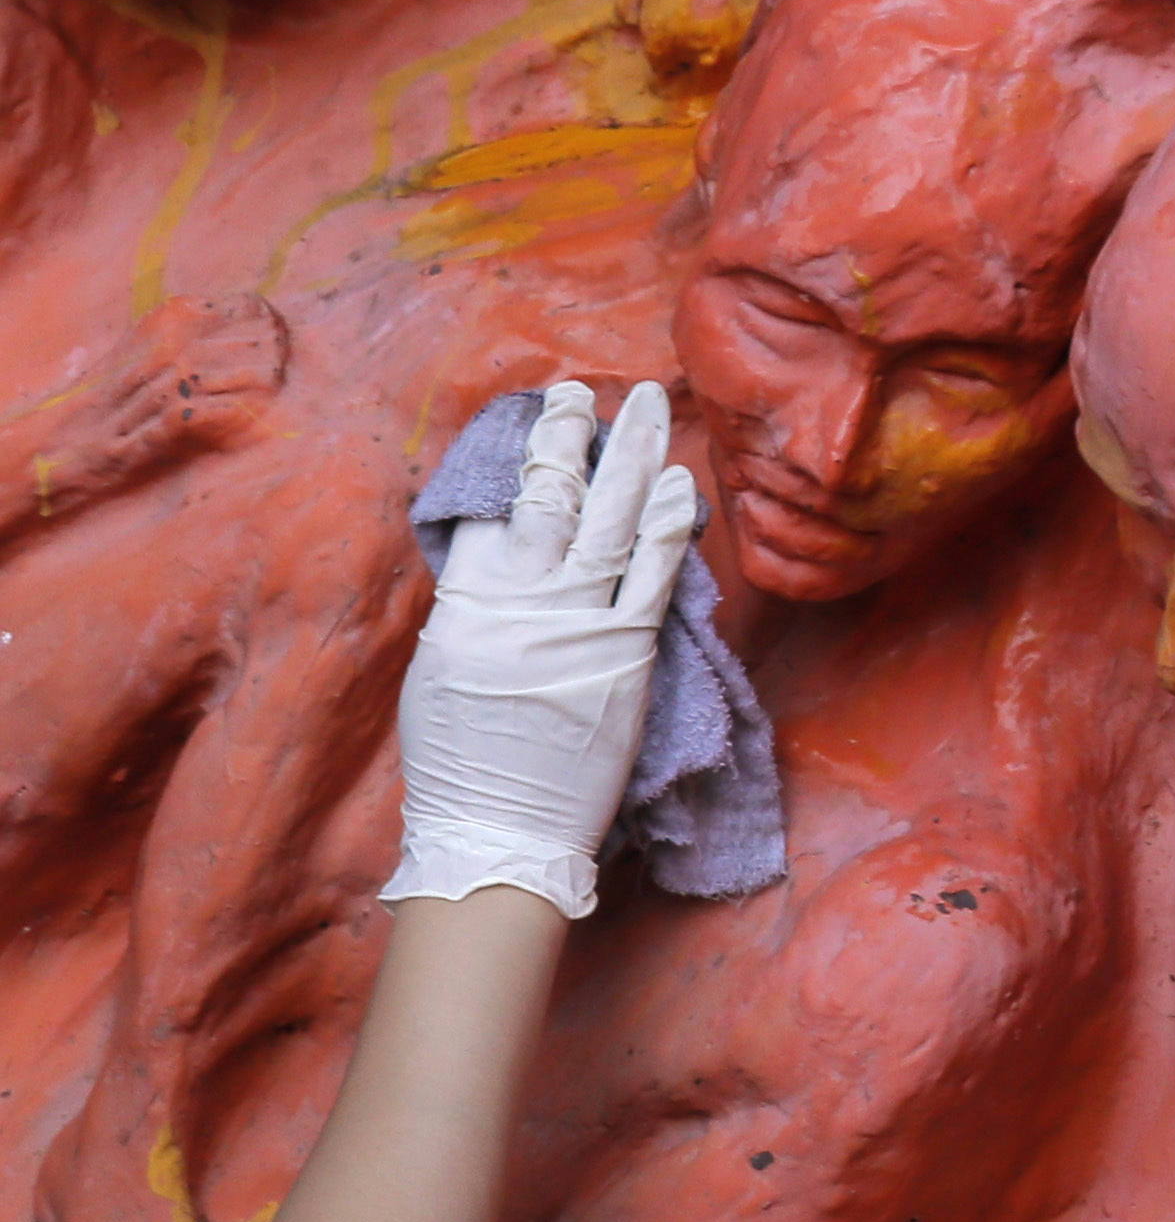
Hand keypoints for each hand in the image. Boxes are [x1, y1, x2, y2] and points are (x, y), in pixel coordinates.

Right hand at [382, 381, 699, 919]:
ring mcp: (579, 622)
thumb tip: (502, 553)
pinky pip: (655, 571)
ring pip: (610, 518)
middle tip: (584, 391)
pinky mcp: (629, 650)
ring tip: (647, 405)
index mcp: (466, 605)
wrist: (503, 830)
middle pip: (550, 497)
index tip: (536, 420)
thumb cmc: (466, 758)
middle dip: (568, 436)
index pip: (489, 509)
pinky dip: (669, 522)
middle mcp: (522, 603)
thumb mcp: (443, 668)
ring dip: (632, 456)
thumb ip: (474, 605)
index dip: (514, 459)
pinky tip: (683, 483)